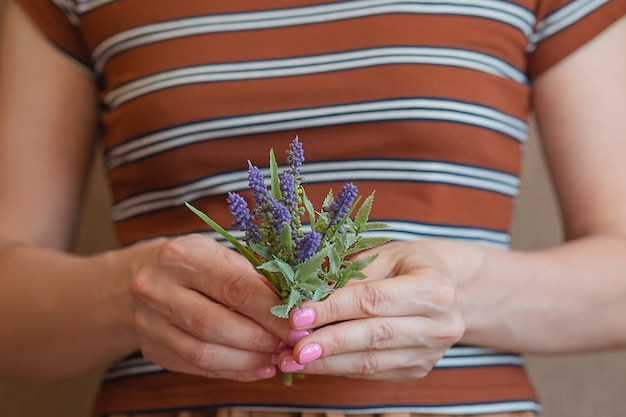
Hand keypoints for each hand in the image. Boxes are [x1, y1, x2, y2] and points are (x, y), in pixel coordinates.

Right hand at [127, 234, 288, 381]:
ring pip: (204, 353)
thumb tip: (294, 307)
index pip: (233, 287)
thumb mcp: (216, 254)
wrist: (132, 280)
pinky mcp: (152, 349)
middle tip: (292, 343)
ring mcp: (150, 323)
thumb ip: (250, 277)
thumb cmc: (190, 262)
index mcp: (182, 256)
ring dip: (248, 360)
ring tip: (278, 358)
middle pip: (216, 324)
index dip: (270, 309)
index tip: (299, 322)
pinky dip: (232, 371)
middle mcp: (158, 289)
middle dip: (261, 338)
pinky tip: (257, 368)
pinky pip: (197, 368)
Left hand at [279, 241, 478, 379]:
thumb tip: (307, 298)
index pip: (373, 301)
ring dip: (328, 363)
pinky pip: (374, 373)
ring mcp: (432, 352)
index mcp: (433, 287)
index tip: (297, 317)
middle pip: (374, 336)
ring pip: (372, 362)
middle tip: (291, 348)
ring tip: (292, 361)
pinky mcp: (418, 369)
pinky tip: (313, 364)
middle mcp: (440, 324)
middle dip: (328, 343)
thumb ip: (351, 276)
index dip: (333, 309)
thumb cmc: (409, 264)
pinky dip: (339, 369)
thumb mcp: (385, 254)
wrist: (450, 289)